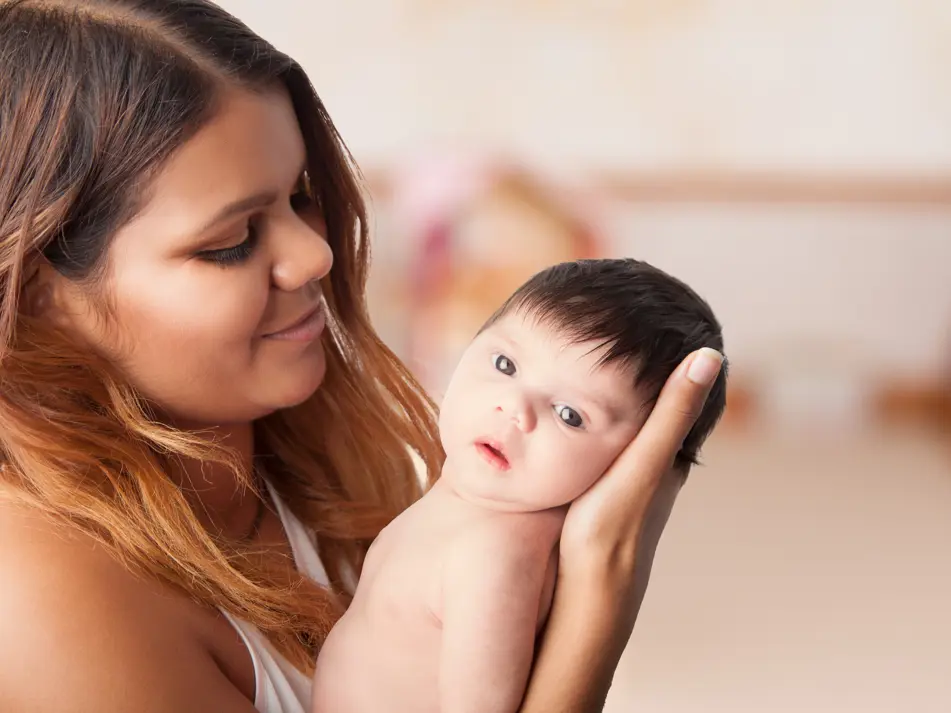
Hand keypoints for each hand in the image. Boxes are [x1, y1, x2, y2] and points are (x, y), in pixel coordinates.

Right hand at [559, 348, 723, 608]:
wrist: (586, 598)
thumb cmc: (611, 531)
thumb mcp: (642, 465)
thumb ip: (670, 414)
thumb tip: (712, 355)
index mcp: (668, 456)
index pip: (680, 394)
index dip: (674, 357)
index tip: (668, 318)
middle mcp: (652, 468)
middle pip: (653, 409)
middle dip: (643, 372)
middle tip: (623, 326)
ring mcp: (625, 484)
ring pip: (626, 428)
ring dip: (616, 397)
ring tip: (596, 358)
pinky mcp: (598, 496)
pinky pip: (603, 445)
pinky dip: (597, 421)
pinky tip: (576, 417)